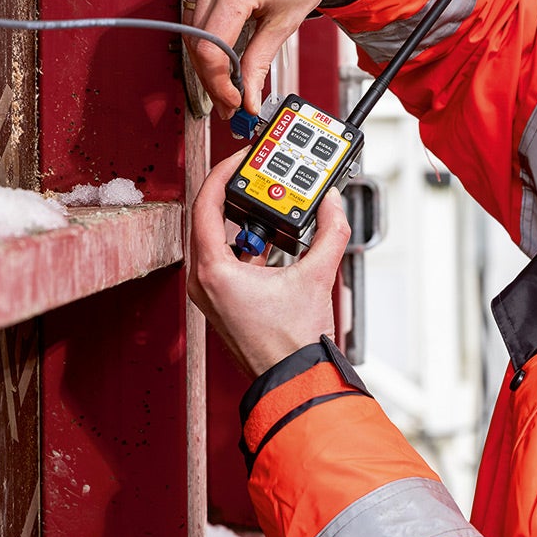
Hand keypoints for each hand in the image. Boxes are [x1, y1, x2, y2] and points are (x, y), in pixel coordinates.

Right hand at [183, 0, 365, 117]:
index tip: (232, 101)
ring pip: (190, 24)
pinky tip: (222, 45)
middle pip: (195, 40)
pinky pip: (195, 3)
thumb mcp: (287, 21)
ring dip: (205, 55)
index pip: (210, 49)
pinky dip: (205, 29)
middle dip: (210, 76)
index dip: (218, 83)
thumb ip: (259, 62)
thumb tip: (248, 97)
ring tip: (226, 78)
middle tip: (229, 99)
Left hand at [188, 148, 351, 376]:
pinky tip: (271, 240)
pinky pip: (225, 260)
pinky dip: (245, 244)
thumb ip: (330, 231)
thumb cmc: (292, 343)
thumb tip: (333, 204)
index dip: (223, 173)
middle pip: (209, 218)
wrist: (292, 379)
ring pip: (216, 239)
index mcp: (215, 270)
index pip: (207, 204)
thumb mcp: (316, 276)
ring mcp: (210, 293)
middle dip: (235, 193)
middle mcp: (204, 281)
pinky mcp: (221, 301)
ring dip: (242, 219)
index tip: (240, 158)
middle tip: (256, 175)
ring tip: (267, 204)